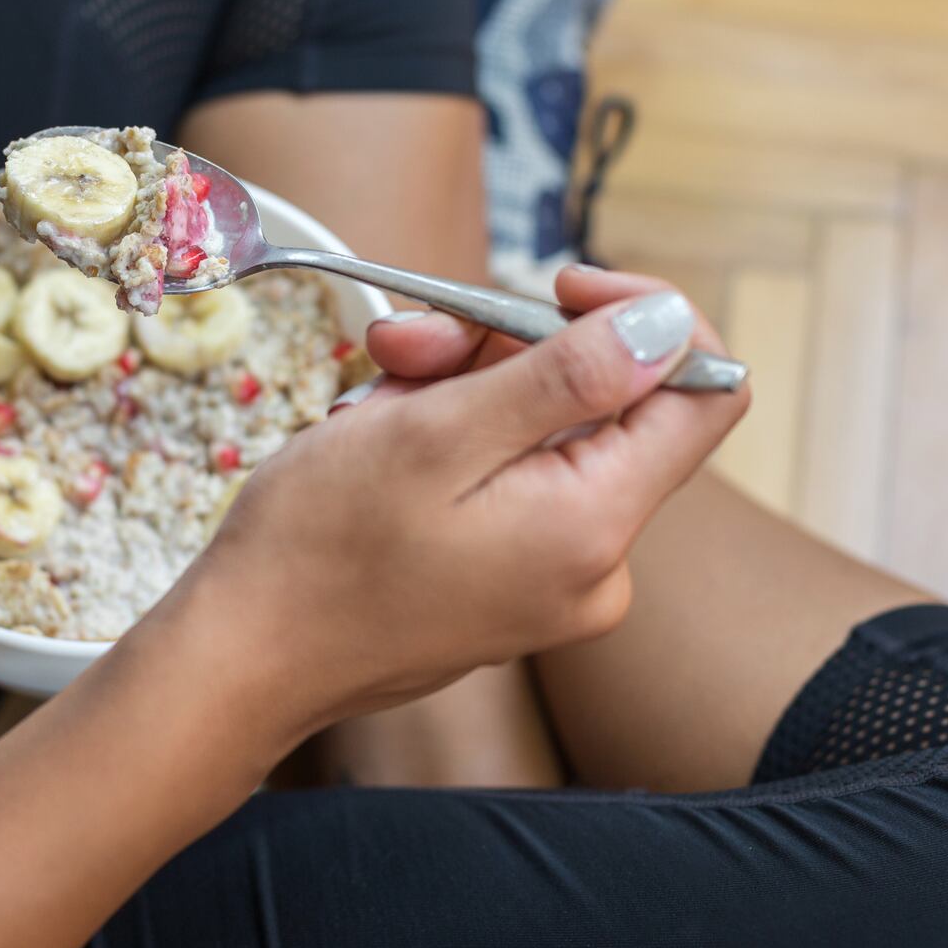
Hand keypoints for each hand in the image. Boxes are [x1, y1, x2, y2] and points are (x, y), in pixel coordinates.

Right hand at [162, 265, 747, 744]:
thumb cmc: (320, 548)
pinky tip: (378, 442)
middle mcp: (596, 564)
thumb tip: (670, 327)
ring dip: (460, 389)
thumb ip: (565, 376)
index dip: (646, 317)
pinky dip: (450, 440)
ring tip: (372, 401)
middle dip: (505, 350)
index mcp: (594, 524)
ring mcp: (555, 582)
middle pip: (606, 404)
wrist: (242, 660)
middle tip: (403, 344)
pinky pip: (509, 479)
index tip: (556, 287)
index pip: (705, 393)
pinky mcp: (511, 587)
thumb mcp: (436, 434)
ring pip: (544, 433)